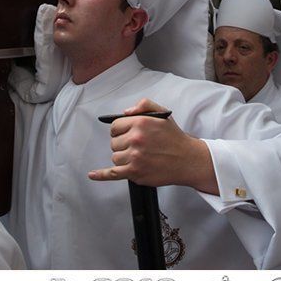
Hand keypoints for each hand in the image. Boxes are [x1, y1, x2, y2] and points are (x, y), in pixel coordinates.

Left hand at [88, 99, 217, 193]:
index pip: (115, 126)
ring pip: (115, 157)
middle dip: (123, 144)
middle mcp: (136, 139)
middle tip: (138, 146)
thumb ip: (144, 105)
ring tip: (139, 156)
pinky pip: (113, 174)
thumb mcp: (162, 113)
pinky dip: (101, 175)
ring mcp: (135, 157)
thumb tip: (125, 112)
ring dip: (123, 157)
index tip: (126, 134)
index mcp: (141, 123)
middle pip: (114, 142)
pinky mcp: (135, 173)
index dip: (120, 130)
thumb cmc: (175, 138)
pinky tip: (93, 175)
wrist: (188, 160)